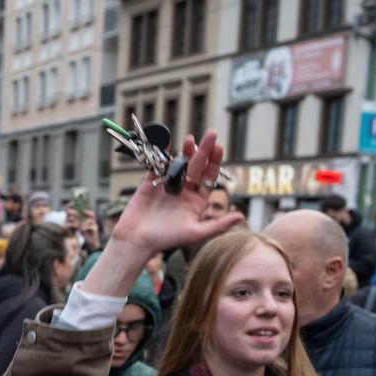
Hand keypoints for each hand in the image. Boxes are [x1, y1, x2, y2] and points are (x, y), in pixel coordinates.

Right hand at [84, 131, 240, 295]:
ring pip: (179, 164)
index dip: (215, 162)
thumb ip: (218, 225)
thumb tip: (240, 216)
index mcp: (196, 202)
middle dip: (204, 150)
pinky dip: (161, 153)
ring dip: (186, 151)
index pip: (209, 178)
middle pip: (197, 167)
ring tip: (191, 139)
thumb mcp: (195, 234)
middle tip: (211, 134)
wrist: (135, 240)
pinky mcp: (150, 182)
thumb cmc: (165, 240)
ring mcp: (167, 186)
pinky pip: (157, 165)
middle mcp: (184, 192)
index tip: (219, 147)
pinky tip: (166, 141)